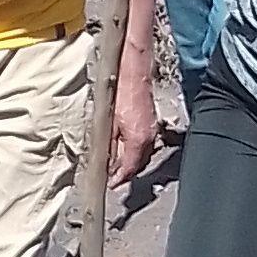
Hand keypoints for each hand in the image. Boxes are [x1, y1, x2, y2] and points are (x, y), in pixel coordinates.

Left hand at [110, 62, 159, 185]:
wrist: (133, 71)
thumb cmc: (119, 91)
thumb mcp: (107, 123)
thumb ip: (107, 147)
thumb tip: (105, 163)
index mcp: (138, 140)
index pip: (130, 168)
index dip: (119, 178)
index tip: (110, 185)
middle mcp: (149, 138)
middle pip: (138, 164)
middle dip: (125, 172)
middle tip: (111, 177)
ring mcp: (152, 130)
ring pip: (142, 155)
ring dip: (130, 161)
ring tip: (115, 165)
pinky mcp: (151, 123)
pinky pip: (144, 144)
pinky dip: (134, 150)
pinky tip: (123, 148)